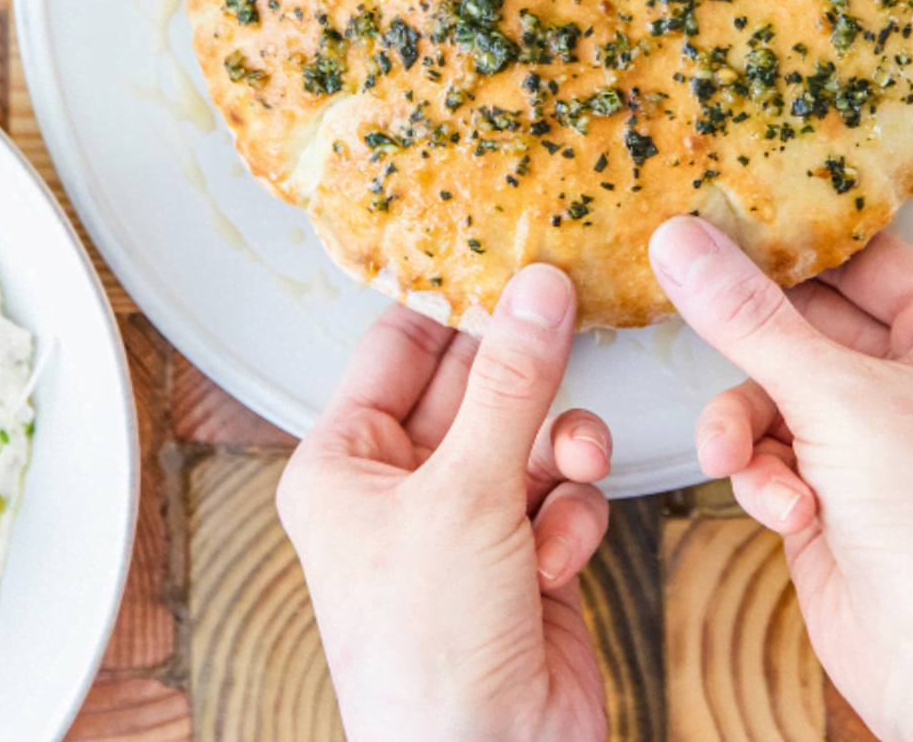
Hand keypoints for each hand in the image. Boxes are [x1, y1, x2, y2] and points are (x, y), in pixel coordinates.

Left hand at [277, 265, 613, 741]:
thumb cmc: (426, 656)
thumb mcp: (465, 494)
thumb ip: (511, 383)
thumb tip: (536, 290)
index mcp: (342, 468)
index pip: (395, 354)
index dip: (451, 306)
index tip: (506, 256)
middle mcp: (398, 494)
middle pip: (474, 391)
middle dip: (524, 378)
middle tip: (571, 319)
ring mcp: (463, 529)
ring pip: (528, 439)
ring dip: (556, 451)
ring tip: (568, 462)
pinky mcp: (524, 563)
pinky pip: (559, 497)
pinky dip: (568, 518)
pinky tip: (558, 556)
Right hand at [649, 219, 912, 741]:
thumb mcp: (840, 398)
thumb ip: (750, 319)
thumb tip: (686, 245)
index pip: (864, 256)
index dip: (790, 244)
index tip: (715, 225)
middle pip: (806, 326)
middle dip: (754, 352)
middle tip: (693, 325)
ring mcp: (880, 443)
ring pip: (775, 396)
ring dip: (747, 427)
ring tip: (739, 457)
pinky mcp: (840, 498)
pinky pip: (772, 457)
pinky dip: (763, 479)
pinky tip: (785, 509)